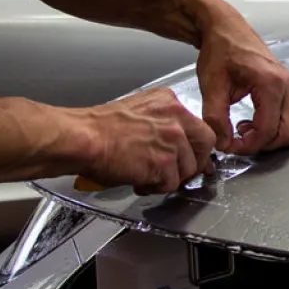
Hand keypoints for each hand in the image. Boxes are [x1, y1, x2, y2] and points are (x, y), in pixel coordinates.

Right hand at [77, 87, 218, 193]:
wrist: (83, 138)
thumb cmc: (99, 128)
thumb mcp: (139, 111)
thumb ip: (162, 123)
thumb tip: (176, 144)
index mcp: (169, 101)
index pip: (198, 125)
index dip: (194, 145)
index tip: (191, 155)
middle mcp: (176, 116)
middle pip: (205, 144)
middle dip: (193, 162)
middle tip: (177, 172)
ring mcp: (173, 139)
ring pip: (188, 168)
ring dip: (169, 178)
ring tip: (146, 175)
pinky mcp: (165, 162)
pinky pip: (170, 184)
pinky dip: (155, 188)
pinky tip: (138, 180)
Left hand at [195, 7, 288, 154]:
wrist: (227, 30)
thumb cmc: (220, 51)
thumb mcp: (211, 85)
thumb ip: (215, 118)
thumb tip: (223, 143)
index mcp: (270, 83)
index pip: (267, 130)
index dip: (247, 145)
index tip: (227, 145)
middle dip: (263, 144)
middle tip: (239, 139)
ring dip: (276, 135)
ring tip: (252, 127)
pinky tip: (266, 118)